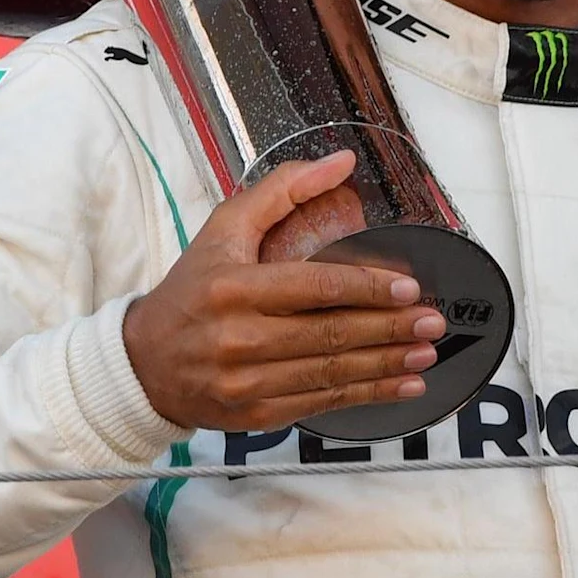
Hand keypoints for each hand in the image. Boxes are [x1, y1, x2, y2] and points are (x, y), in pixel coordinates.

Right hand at [122, 152, 446, 431]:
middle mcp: (238, 337)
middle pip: (330, 333)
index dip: (366, 287)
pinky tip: (401, 384)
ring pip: (332, 373)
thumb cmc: (191, 291)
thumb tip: (341, 164)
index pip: (313, 287)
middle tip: (433, 319)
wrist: (145, 363)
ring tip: (426, 350)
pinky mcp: (255, 414)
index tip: (408, 286)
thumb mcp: (224, 229)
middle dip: (391, 327)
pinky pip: (322, 403)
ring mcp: (246, 381)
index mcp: (233, 287)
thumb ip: (282, 191)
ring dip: (387, 363)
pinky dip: (368, 396)